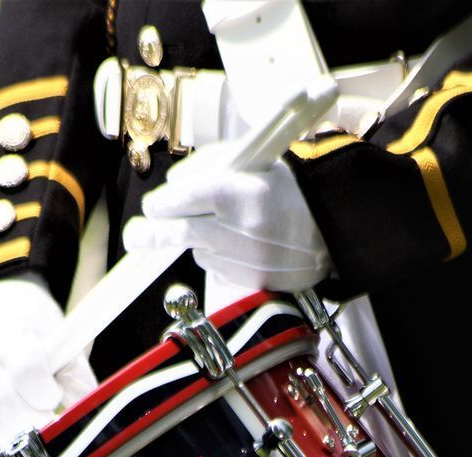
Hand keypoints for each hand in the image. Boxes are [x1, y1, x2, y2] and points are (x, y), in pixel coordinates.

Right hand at [0, 275, 97, 456]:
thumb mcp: (62, 340)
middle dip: (31, 419)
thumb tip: (88, 408)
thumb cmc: (35, 330)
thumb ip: (76, 376)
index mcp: (12, 339)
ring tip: (26, 432)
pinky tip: (2, 441)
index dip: (46, 393)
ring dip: (10, 435)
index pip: (27, 372)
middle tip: (44, 417)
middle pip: (3, 402)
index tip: (54, 395)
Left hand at [122, 146, 331, 291]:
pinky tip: (238, 243)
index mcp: (242, 192)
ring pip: (199, 250)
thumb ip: (210, 167)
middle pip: (181, 233)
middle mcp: (242, 229)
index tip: (153, 206)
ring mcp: (247, 259)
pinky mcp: (253, 280)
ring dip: (197, 240)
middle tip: (135, 235)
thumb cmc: (293, 187)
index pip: (184, 199)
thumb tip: (174, 186)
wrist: (335, 226)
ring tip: (221, 226)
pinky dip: (217, 255)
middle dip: (152, 234)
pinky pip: (218, 268)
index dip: (162, 204)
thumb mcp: (254, 160)